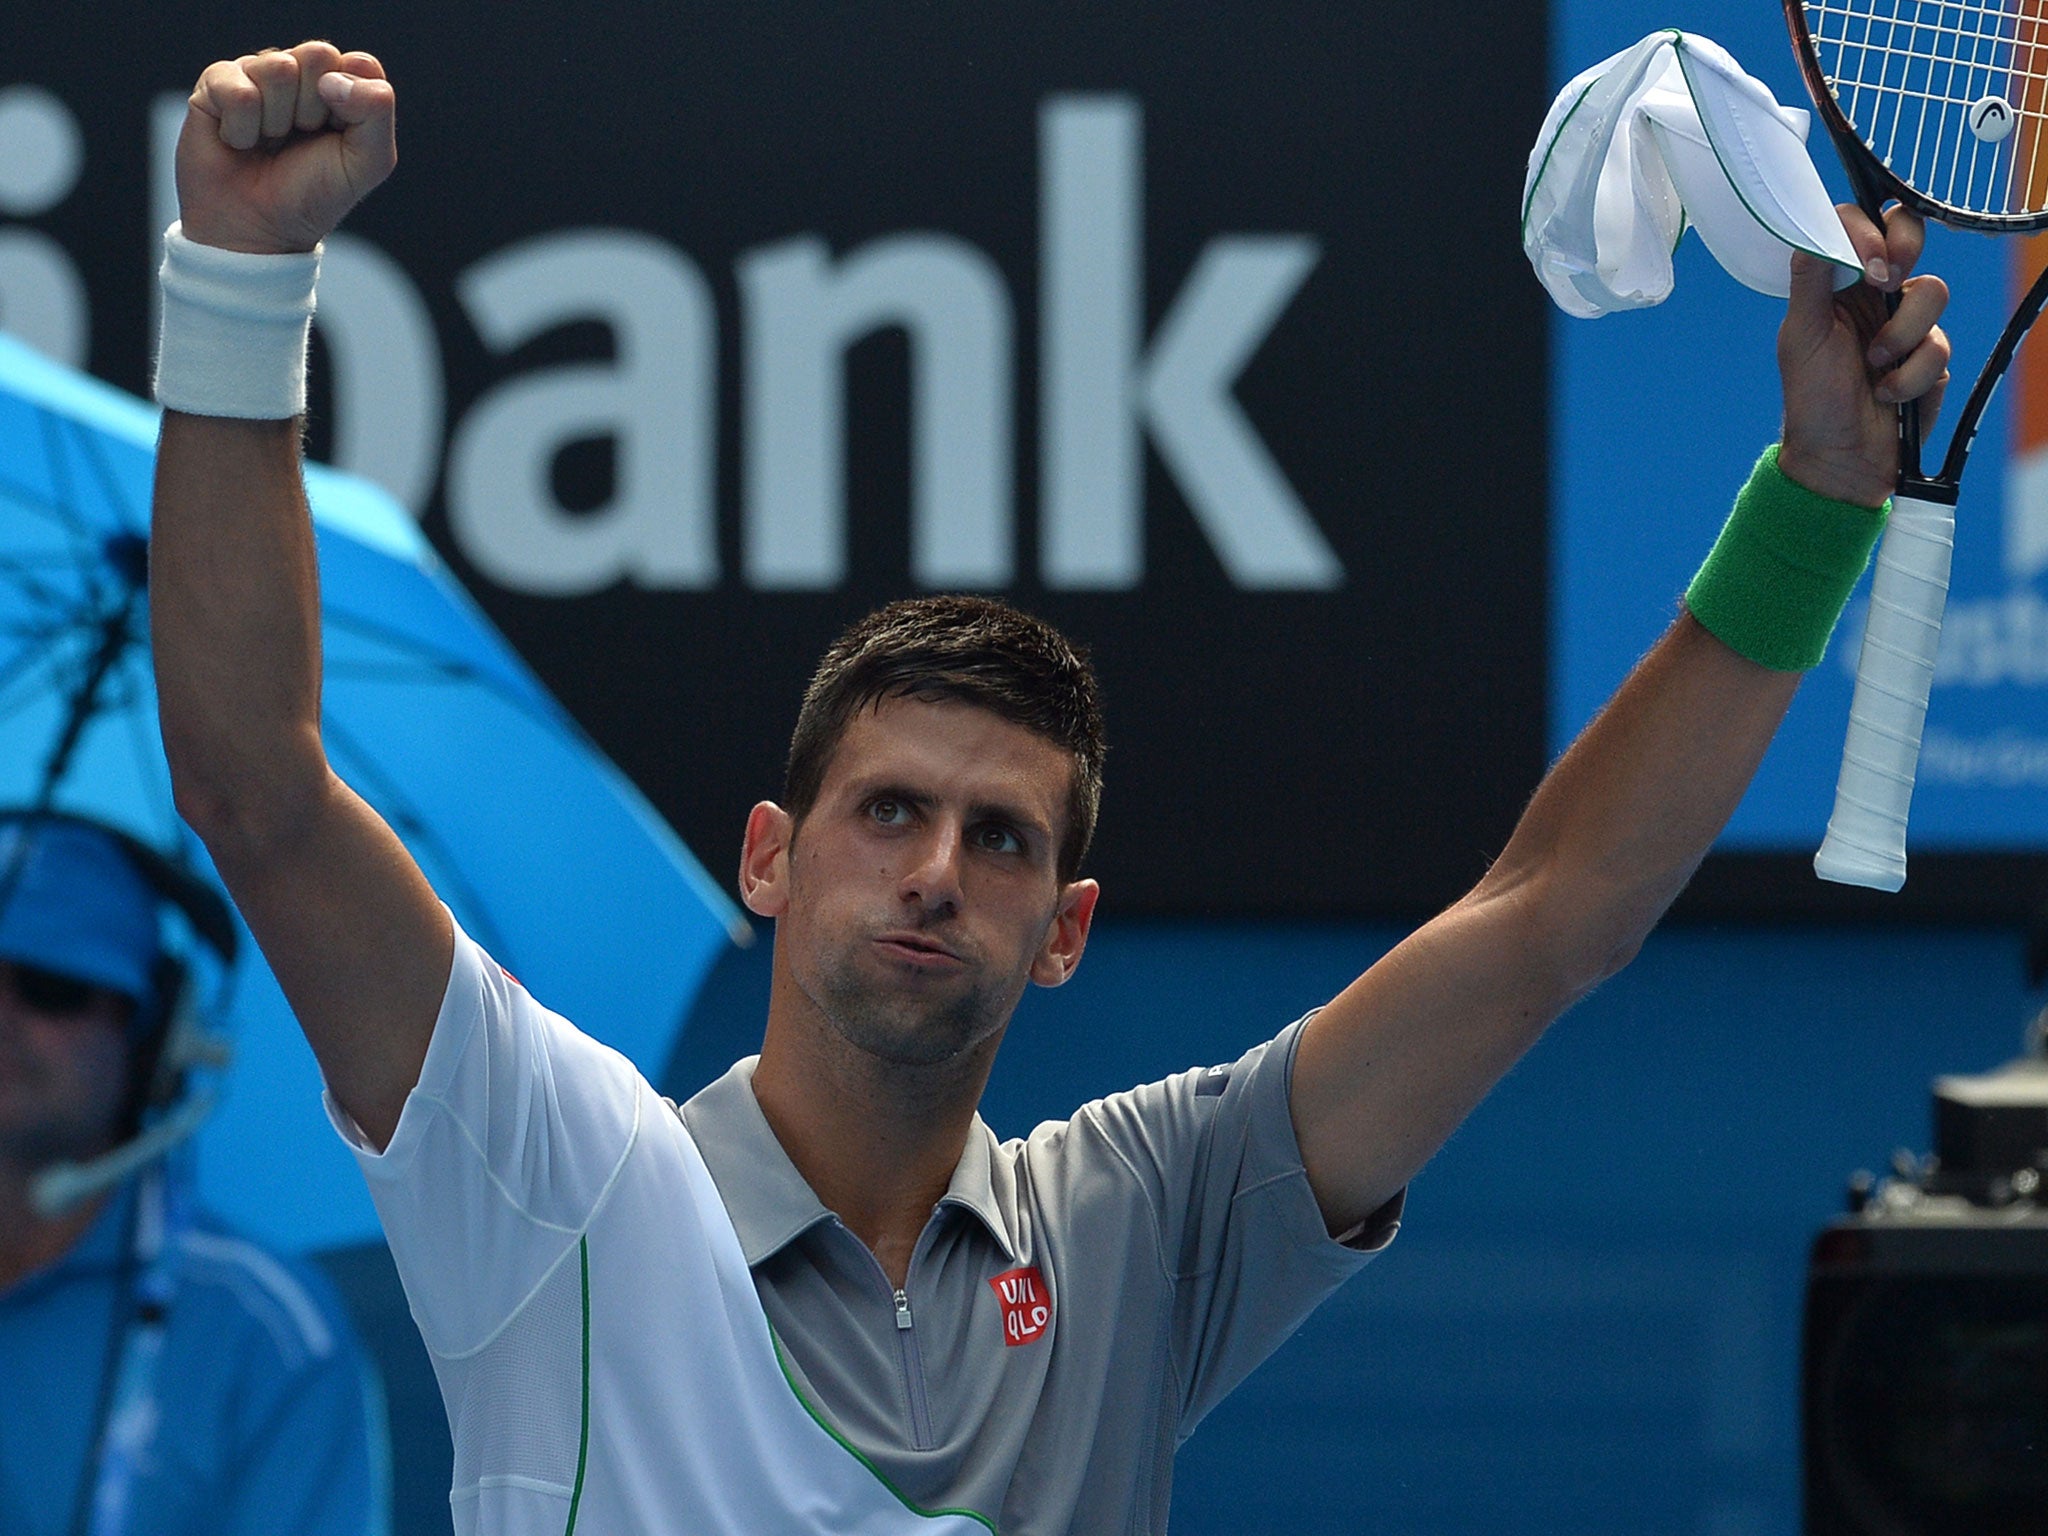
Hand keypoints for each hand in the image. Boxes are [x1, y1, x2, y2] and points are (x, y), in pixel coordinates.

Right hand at [176, 42, 396, 254]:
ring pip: (277, 68)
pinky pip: (238, 90)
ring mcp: (255, 74)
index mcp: (340, 87)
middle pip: (318, 55)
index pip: (359, 64)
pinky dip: (242, 129)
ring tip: (269, 143)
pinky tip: (238, 142)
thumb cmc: (314, 195)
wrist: (257, 230)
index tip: (339, 135)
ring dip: (277, 120)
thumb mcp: (367, 163)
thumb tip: (335, 77)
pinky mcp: (216, 84)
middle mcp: (299, 73)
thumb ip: (377, 112)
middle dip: (315, 108)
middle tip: (301, 138)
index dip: (352, 103)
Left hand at [1776, 204, 1950, 506]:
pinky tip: (1888, 393)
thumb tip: (1814, 233)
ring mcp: (1905, 324)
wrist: (1841, 458)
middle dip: (1906, 251)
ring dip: (1900, 334)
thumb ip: (1810, 282)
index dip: (1869, 230)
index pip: (1859, 228)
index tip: (1869, 261)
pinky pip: (1938, 345)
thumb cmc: (1812, 400)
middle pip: (1909, 238)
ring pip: (1931, 293)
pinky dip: (1910, 374)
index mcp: (1837, 285)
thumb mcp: (1801, 337)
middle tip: (1887, 282)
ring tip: (1874, 365)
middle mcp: (1873, 296)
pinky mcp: (1931, 356)